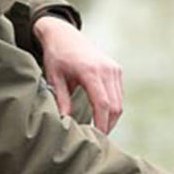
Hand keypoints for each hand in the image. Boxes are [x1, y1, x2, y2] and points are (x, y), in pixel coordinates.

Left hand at [34, 16, 123, 132]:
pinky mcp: (116, 69)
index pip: (102, 104)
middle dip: (108, 125)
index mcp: (90, 71)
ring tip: (99, 130)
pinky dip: (113, 107)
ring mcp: (113, 69)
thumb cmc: (56, 56)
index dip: (102, 124)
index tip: (97, 138)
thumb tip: (66, 122)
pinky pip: (118, 94)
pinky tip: (102, 116)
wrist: (64, 34)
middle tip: (98, 139)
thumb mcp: (54, 78)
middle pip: (115, 106)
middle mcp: (106, 69)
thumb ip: (62, 100)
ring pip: (119, 102)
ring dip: (111, 117)